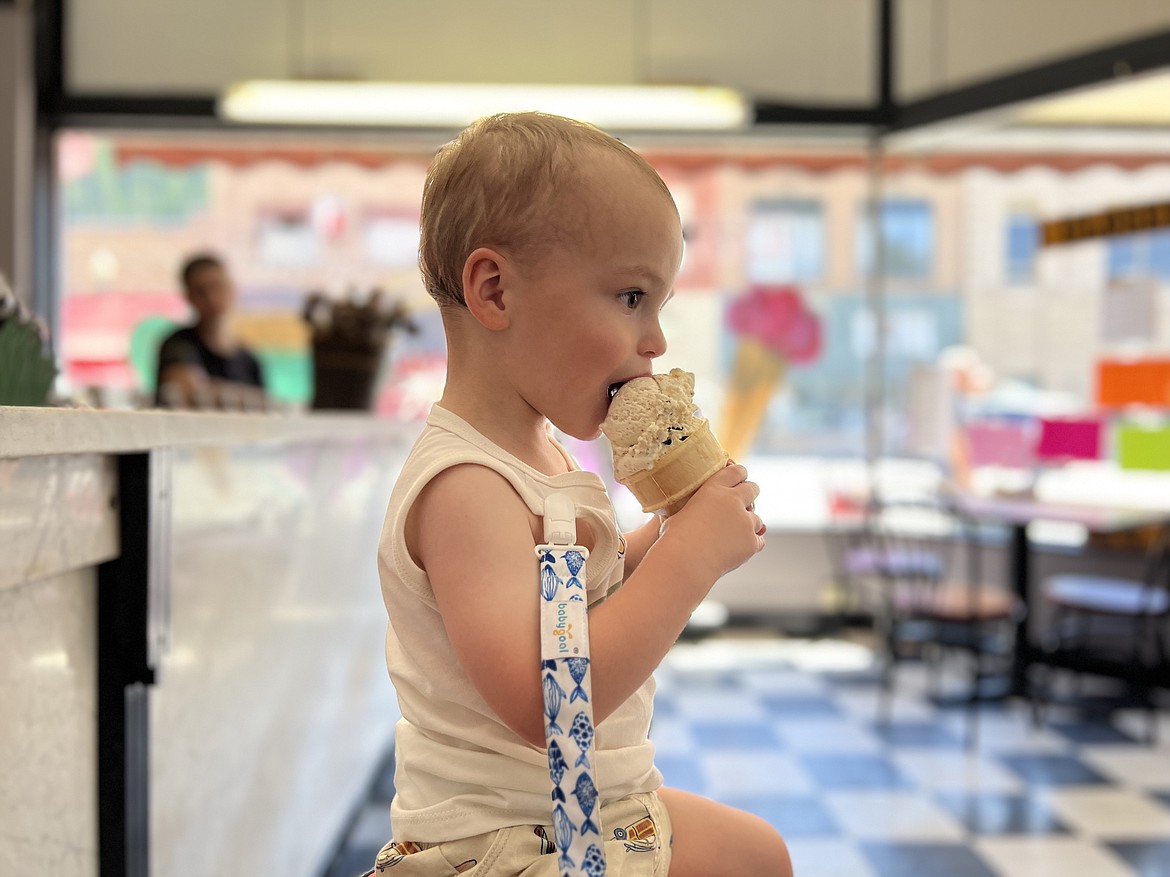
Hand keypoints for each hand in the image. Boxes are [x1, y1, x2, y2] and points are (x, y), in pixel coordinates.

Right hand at [659, 463, 763, 580]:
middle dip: (750, 494)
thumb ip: (697, 507)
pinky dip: (750, 543)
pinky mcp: (751, 541)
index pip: (736, 471)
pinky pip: (758, 540)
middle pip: (752, 489)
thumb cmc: (675, 538)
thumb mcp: (681, 512)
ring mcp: (745, 521)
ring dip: (748, 524)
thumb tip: (700, 512)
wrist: (685, 561)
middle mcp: (733, 500)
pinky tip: (737, 548)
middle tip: (744, 502)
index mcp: (714, 488)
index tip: (740, 479)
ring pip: (757, 519)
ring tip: (732, 535)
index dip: (740, 475)